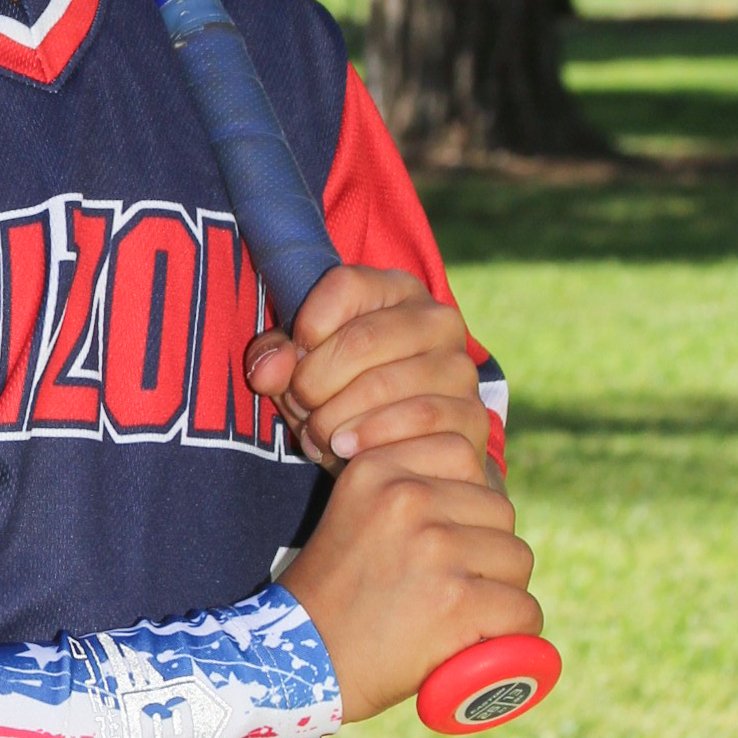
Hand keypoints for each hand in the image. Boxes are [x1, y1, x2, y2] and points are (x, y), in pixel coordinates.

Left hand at [247, 265, 489, 472]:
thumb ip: (276, 360)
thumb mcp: (303, 370)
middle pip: (361, 339)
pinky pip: (419, 421)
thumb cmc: (343, 396)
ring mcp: (459, 366)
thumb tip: (265, 370)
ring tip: (319, 434)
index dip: (307, 327)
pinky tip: (348, 451)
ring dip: (338, 417)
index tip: (295, 360)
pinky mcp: (472, 413)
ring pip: (386, 384)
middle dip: (315, 382)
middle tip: (301, 408)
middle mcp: (437, 319)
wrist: (401, 451)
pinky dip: (372, 439)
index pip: (345, 285)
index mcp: (396, 290)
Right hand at [279, 435, 540, 723]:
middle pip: (498, 510)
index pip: (462, 451)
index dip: (465, 499)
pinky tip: (480, 641)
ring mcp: (434, 546)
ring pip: (516, 557)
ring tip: (462, 613)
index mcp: (376, 469)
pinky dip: (513, 633)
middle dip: (488, 549)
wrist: (301, 662)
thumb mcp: (355, 513)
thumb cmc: (335, 596)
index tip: (444, 535)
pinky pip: (522, 610)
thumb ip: (406, 490)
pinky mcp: (456, 599)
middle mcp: (405, 497)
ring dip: (502, 590)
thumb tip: (483, 485)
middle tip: (453, 585)